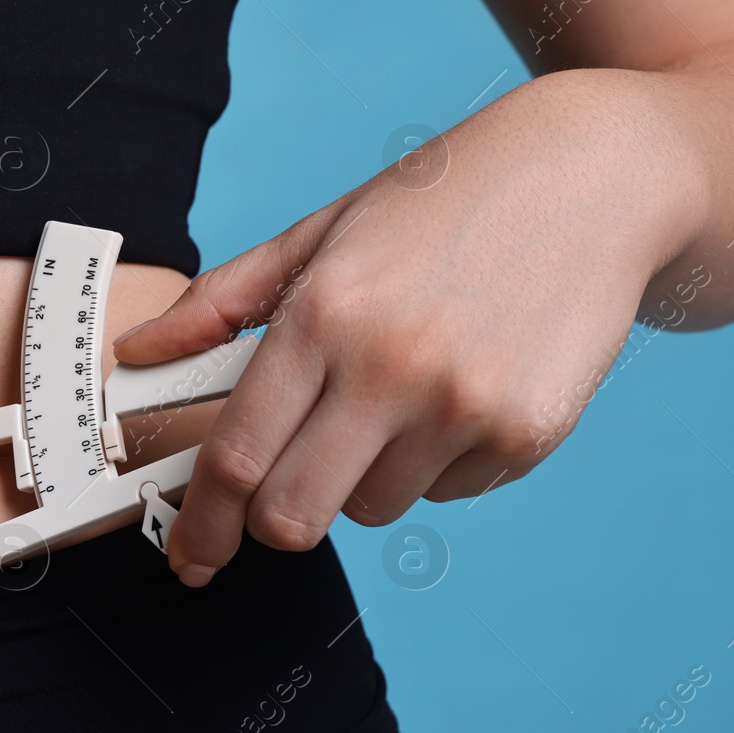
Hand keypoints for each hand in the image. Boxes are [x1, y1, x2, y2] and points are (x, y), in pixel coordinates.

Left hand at [112, 70, 708, 585]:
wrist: (595, 177)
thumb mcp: (324, 230)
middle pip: (294, 517)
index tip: (190, 555)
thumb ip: (222, 302)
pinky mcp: (527, 435)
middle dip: (275, 520)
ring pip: (374, 509)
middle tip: (285, 487)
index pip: (236, 458)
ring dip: (365, 475)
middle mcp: (391, 368)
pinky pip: (449, 493)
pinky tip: (463, 386)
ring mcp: (465, 408)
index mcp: (324, 314)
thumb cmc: (442, 201)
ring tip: (401, 391)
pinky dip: (437, 462)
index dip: (201, 523)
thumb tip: (138, 357)